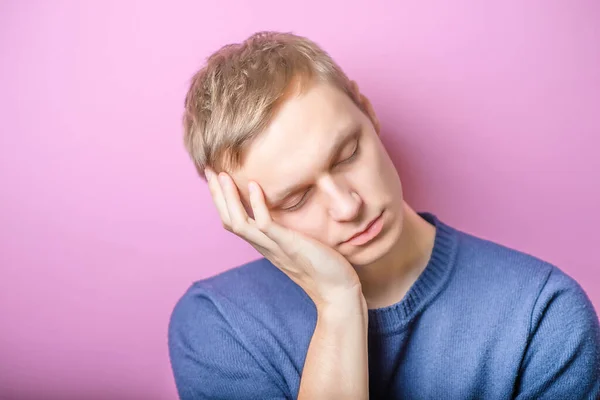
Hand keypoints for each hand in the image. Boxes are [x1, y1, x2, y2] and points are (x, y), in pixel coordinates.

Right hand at [205, 169, 361, 307]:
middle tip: (210, 170)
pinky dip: (256, 205)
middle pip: (229, 221)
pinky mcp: (288, 246)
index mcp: (264, 245)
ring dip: (228, 198)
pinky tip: (254, 186)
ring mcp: (274, 247)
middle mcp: (264, 246)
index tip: (217, 178)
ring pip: (239, 223)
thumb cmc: (324, 266)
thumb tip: (290, 211)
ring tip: (222, 175)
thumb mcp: (300, 243)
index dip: (222, 201)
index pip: (234, 222)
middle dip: (217, 195)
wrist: (338, 291)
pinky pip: (265, 225)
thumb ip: (288, 230)